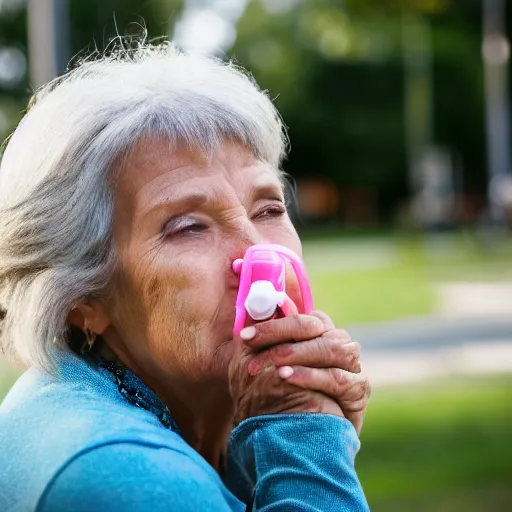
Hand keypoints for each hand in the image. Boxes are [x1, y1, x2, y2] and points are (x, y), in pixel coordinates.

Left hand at [228, 312, 370, 434]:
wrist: (284, 441)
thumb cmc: (268, 399)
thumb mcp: (255, 365)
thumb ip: (260, 334)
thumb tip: (257, 301)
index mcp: (317, 336)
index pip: (305, 316)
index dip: (276, 321)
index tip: (247, 334)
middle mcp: (336, 347)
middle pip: (319, 326)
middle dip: (283, 333)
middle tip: (253, 345)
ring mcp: (350, 367)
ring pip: (334, 347)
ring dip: (299, 354)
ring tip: (274, 367)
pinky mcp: (358, 392)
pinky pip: (339, 378)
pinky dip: (312, 376)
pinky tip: (288, 379)